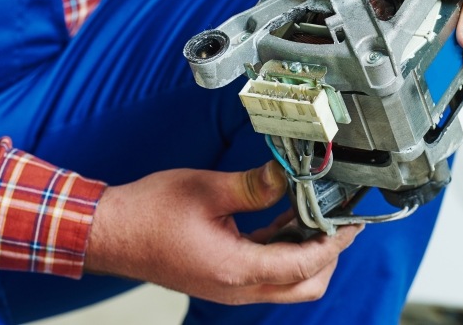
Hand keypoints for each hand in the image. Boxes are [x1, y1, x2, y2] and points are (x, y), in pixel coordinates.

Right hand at [84, 162, 360, 304]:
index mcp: (235, 270)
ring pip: (287, 281)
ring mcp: (228, 285)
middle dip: (328, 255)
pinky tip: (286, 217)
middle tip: (338, 221)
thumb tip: (289, 175)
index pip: (303, 266)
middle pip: (303, 285)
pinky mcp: (222, 276)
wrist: (110, 232)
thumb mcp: (208, 189)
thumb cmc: (149, 213)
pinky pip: (266, 270)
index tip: (351, 222)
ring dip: (306, 251)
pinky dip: (283, 248)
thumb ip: (255, 186)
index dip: (333, 243)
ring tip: (315, 211)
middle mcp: (235, 287)